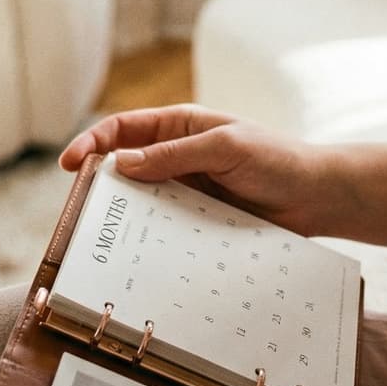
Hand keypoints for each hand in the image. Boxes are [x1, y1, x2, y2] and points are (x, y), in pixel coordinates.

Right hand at [59, 104, 334, 235]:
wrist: (316, 197)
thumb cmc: (277, 159)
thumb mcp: (226, 147)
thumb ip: (176, 154)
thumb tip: (122, 162)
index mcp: (181, 126)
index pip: (124, 128)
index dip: (93, 142)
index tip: (70, 165)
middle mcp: (177, 156)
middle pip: (124, 168)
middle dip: (99, 187)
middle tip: (79, 213)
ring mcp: (186, 190)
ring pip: (140, 203)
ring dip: (122, 218)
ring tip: (102, 242)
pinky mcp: (196, 220)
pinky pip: (163, 230)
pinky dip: (147, 241)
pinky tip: (138, 259)